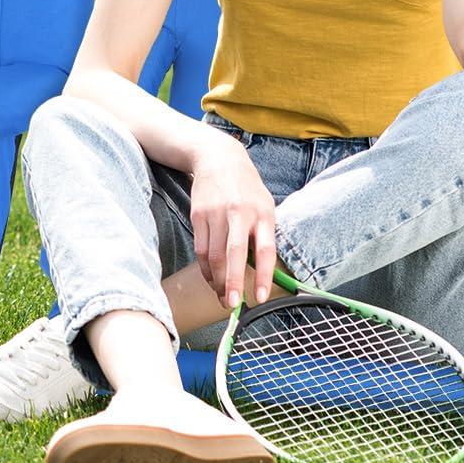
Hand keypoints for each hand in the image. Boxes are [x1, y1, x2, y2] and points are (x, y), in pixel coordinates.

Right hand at [188, 128, 278, 308]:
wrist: (218, 157)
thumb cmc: (246, 188)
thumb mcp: (265, 204)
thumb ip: (265, 234)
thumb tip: (264, 272)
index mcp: (262, 213)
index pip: (265, 250)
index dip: (262, 275)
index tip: (259, 297)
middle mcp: (239, 213)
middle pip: (234, 254)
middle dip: (232, 282)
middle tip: (232, 305)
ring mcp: (216, 213)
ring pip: (213, 255)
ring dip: (216, 280)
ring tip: (222, 296)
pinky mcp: (198, 215)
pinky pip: (201, 249)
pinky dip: (205, 268)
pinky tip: (211, 278)